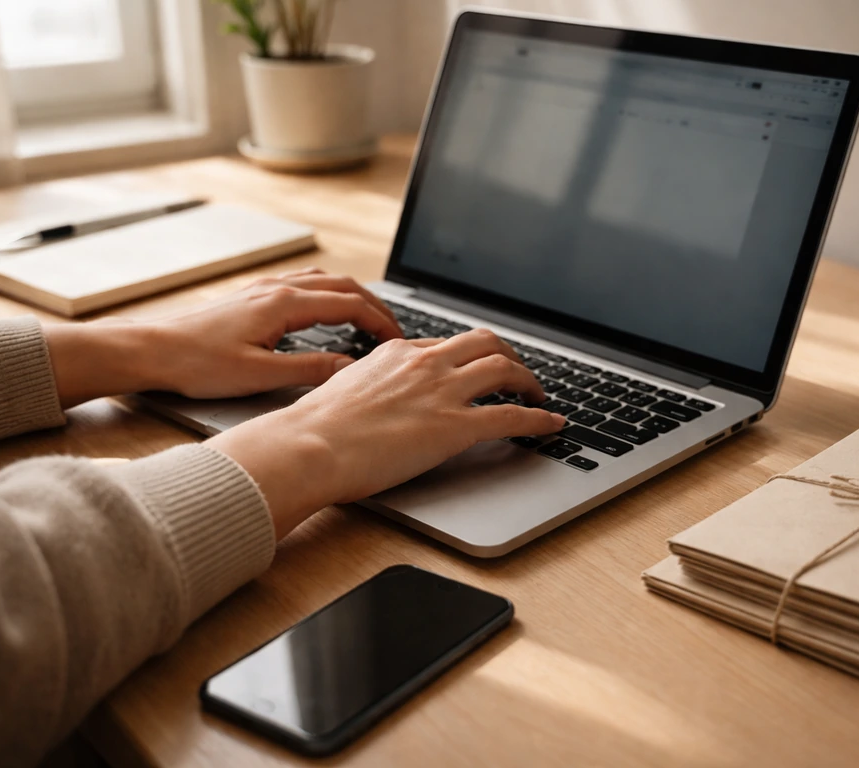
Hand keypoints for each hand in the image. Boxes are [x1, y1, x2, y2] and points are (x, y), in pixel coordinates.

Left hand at [43, 268, 402, 407]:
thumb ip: (311, 369)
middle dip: (375, 307)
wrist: (152, 350)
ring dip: (352, 297)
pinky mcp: (253, 297)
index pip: (349, 305)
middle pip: (343, 287)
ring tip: (369, 320)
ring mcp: (264, 289)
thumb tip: (351, 368)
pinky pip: (303, 285)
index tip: (398, 340)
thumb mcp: (260, 374)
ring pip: (324, 282)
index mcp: (284, 304)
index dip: (380, 322)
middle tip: (394, 332)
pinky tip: (326, 311)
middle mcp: (277, 289)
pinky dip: (328, 295)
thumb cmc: (197, 364)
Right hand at [207, 329, 566, 538]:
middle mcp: (424, 363)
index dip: (468, 356)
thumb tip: (368, 397)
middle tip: (518, 373)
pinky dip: (538, 418)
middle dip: (508, 355)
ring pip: (504, 369)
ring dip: (529, 381)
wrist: (308, 446)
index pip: (444, 344)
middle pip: (484, 342)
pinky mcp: (455, 426)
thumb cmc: (313, 429)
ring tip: (538, 395)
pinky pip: (511, 415)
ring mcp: (442, 391)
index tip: (476, 366)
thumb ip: (366, 386)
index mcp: (395, 353)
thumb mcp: (341, 391)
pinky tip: (550, 425)